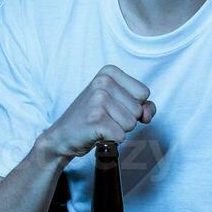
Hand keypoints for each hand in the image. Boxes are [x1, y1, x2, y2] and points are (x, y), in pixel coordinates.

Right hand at [37, 65, 154, 164]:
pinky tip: (97, 133)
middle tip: (105, 117)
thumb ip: (142, 104)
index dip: (133, 105)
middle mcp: (103, 81)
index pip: (144, 92)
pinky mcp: (96, 119)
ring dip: (118, 130)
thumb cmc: (93, 117)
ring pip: (131, 123)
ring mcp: (99, 99)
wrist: (64, 134)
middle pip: (138, 109)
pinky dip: (111, 140)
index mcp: (109, 72)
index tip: (114, 106)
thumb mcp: (118, 102)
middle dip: (126, 119)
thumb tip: (147, 114)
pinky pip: (121, 135)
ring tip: (101, 124)